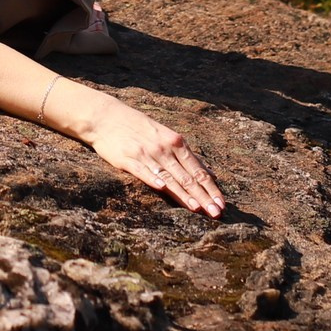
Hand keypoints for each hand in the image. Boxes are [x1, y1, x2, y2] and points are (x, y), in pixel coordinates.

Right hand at [72, 91, 224, 216]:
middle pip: (187, 177)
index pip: (198, 170)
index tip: (222, 204)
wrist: (107, 117)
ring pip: (169, 177)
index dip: (211, 189)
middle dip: (204, 197)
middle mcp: (164, 149)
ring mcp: (146, 154)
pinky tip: (162, 189)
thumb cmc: (140, 128)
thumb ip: (188, 156)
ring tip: (197, 209)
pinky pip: (143, 171)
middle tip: (216, 213)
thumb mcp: (167, 137)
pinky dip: (153, 179)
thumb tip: (211, 173)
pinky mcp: (127, 159)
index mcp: (176, 143)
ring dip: (184, 194)